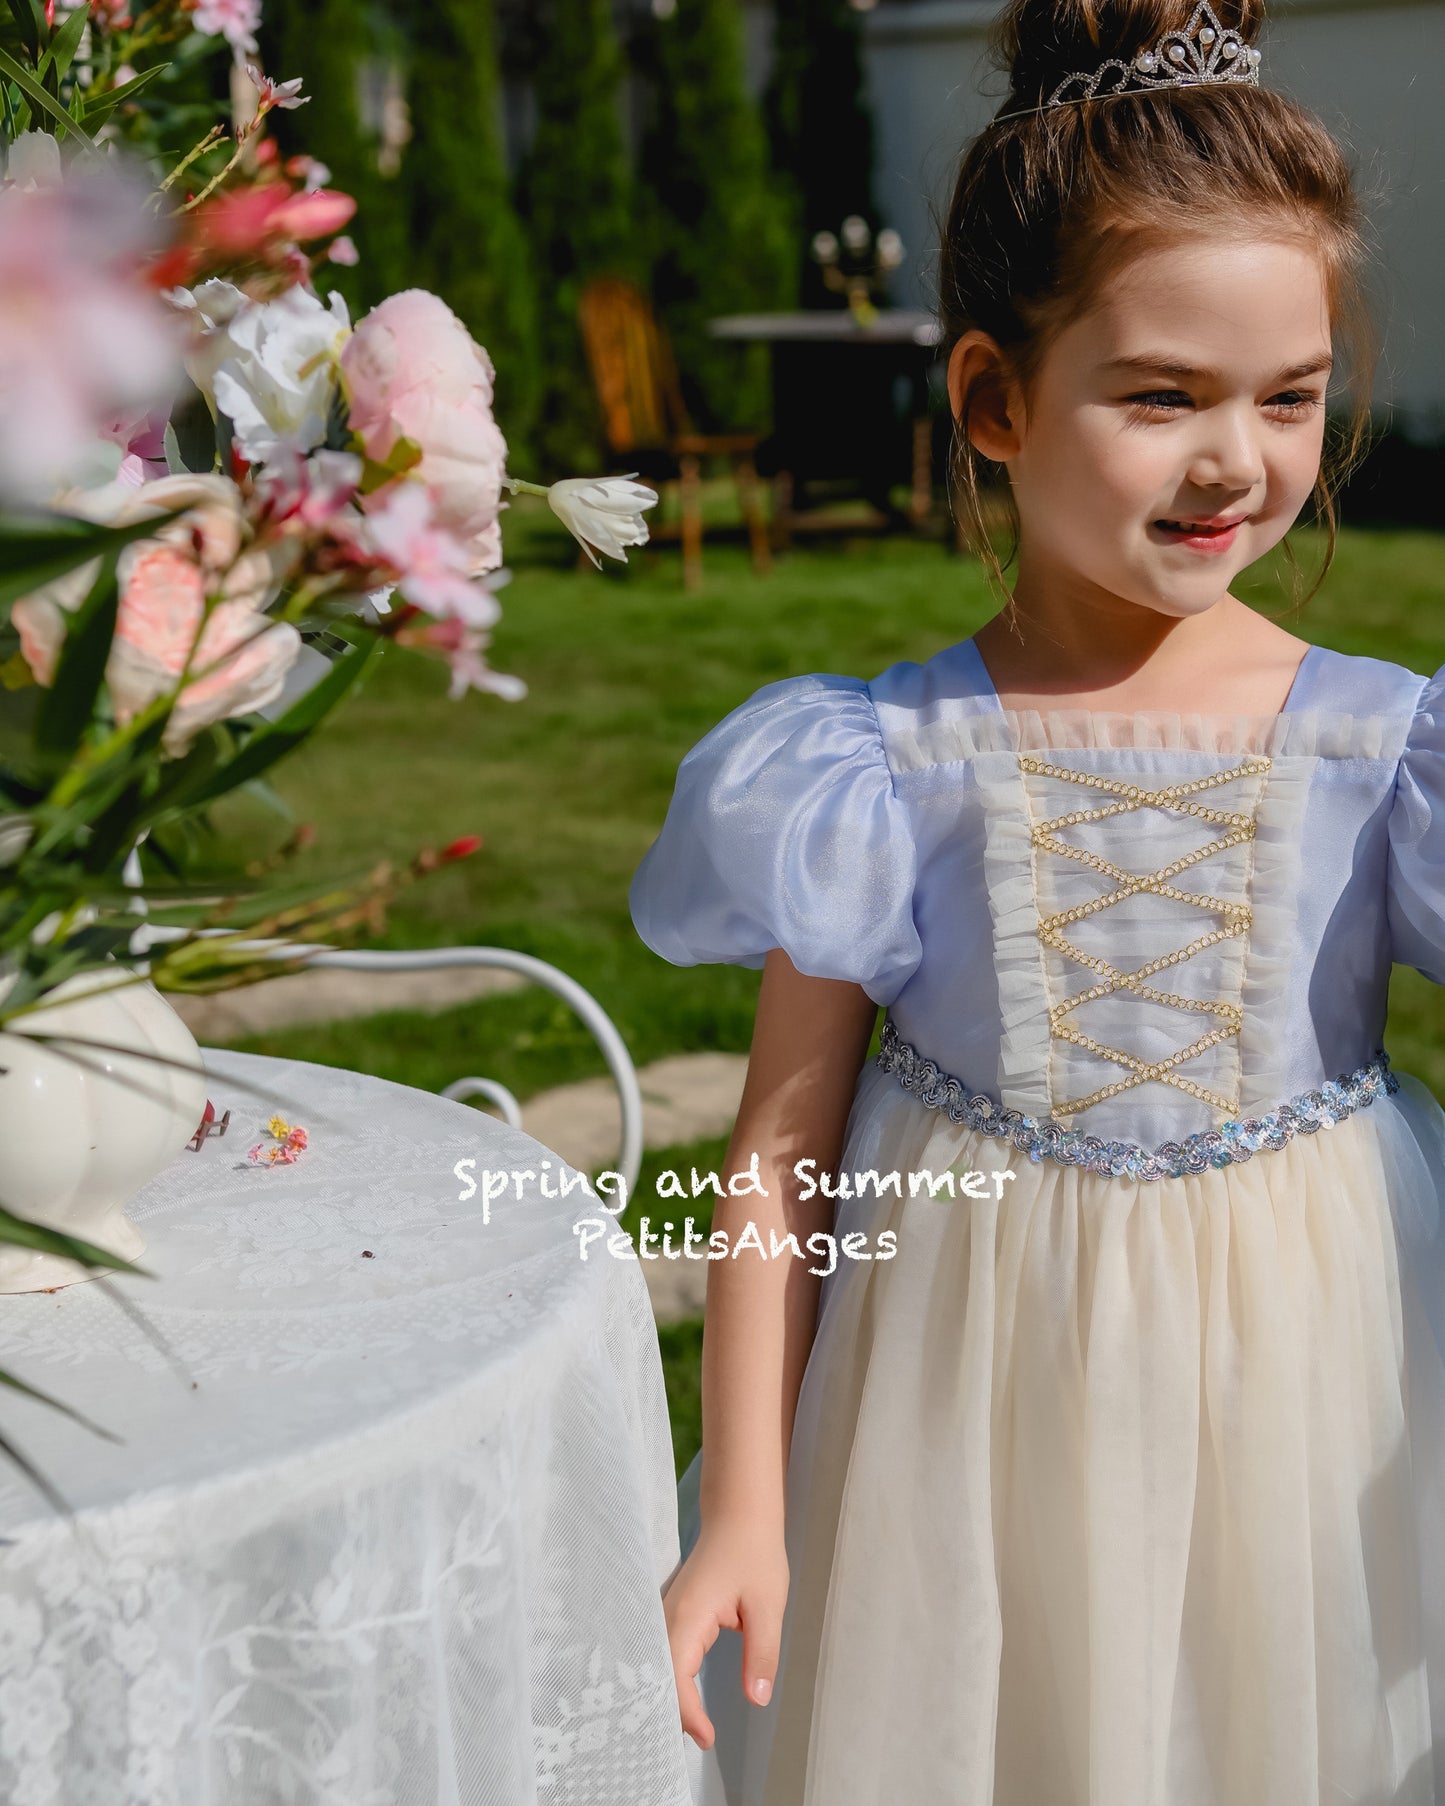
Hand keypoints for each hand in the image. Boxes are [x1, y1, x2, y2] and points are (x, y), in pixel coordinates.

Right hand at [663, 1518, 789, 1749]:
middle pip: (657, 1676)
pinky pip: (662, 1653)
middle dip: (671, 1713)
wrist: (739, 1515)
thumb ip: (762, 1654)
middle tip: (697, 1743)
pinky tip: (682, 1697)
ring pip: (657, 1666)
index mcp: (688, 1616)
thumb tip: (756, 1700)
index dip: (688, 1713)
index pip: (676, 1676)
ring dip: (668, 1697)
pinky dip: (669, 1679)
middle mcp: (668, 1616)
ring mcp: (666, 1613)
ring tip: (690, 1730)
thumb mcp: (768, 1607)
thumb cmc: (754, 1554)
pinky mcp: (673, 1613)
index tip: (708, 1738)